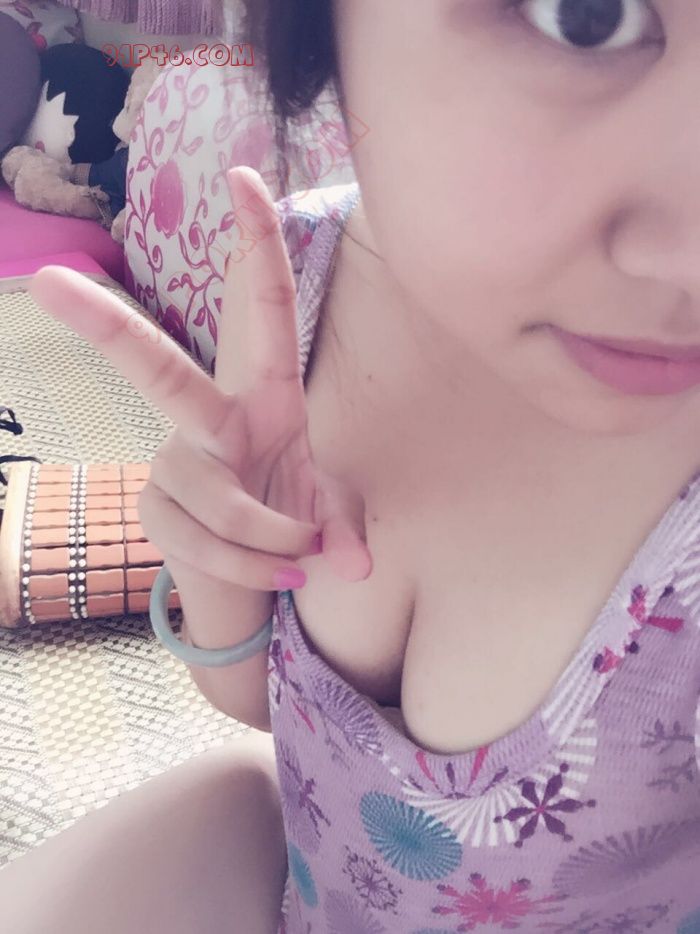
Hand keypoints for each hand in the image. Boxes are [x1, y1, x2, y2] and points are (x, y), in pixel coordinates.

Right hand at [28, 165, 372, 590]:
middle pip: (161, 373)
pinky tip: (282, 576)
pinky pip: (210, 544)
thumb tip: (357, 567)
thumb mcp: (329, 512)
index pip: (264, 314)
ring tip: (300, 554)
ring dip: (275, 538)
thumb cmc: (292, 521)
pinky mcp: (155, 509)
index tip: (244, 177)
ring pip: (221, 498)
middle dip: (109, 327)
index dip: (257, 247)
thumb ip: (345, 527)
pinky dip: (258, 568)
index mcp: (266, 399)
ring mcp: (175, 464)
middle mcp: (213, 421)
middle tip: (49, 282)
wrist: (251, 577)